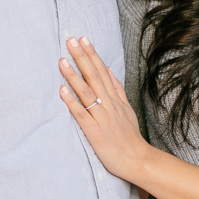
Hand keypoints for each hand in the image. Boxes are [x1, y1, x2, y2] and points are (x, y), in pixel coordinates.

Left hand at [58, 36, 152, 182]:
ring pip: (86, 92)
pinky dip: (72, 102)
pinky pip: (81, 114)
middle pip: (93, 77)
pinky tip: (62, 90)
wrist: (136, 159)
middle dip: (81, 57)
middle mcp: (108, 105)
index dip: (92, 55)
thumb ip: (117, 89)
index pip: (102, 71)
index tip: (83, 39)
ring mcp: (102, 118)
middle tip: (71, 40)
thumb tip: (108, 68)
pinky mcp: (94, 132)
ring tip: (62, 60)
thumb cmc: (129, 136)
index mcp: (114, 99)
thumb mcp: (127, 109)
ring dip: (74, 76)